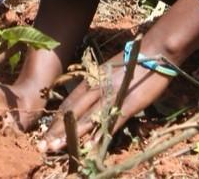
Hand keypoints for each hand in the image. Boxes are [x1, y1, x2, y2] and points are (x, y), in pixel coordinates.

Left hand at [39, 54, 172, 153]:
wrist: (155, 50)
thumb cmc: (135, 60)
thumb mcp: (110, 71)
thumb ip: (98, 84)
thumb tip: (90, 99)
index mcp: (92, 79)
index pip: (69, 103)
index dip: (57, 119)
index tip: (47, 132)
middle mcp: (97, 87)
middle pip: (72, 112)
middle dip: (56, 130)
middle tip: (43, 146)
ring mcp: (111, 96)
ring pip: (86, 118)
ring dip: (71, 135)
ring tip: (57, 148)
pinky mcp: (128, 104)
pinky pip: (110, 122)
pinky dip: (99, 135)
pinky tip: (89, 146)